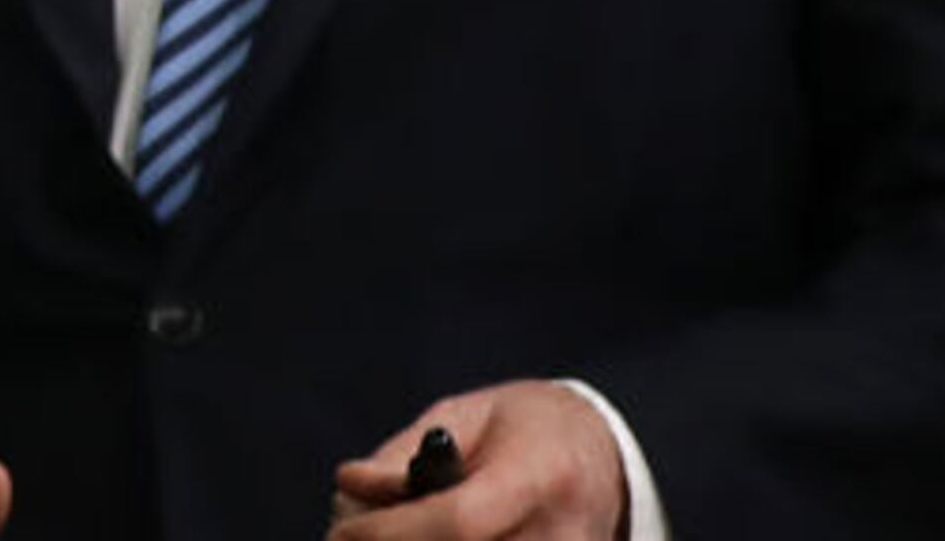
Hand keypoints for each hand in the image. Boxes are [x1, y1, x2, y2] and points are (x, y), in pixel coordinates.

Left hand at [329, 382, 625, 539]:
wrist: (604, 455)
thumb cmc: (526, 427)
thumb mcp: (463, 416)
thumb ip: (404, 457)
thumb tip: (349, 488)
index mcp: (541, 474)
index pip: (459, 522)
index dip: (391, 532)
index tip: (341, 533)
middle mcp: (564, 534)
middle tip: (351, 536)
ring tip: (389, 531)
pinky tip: (425, 536)